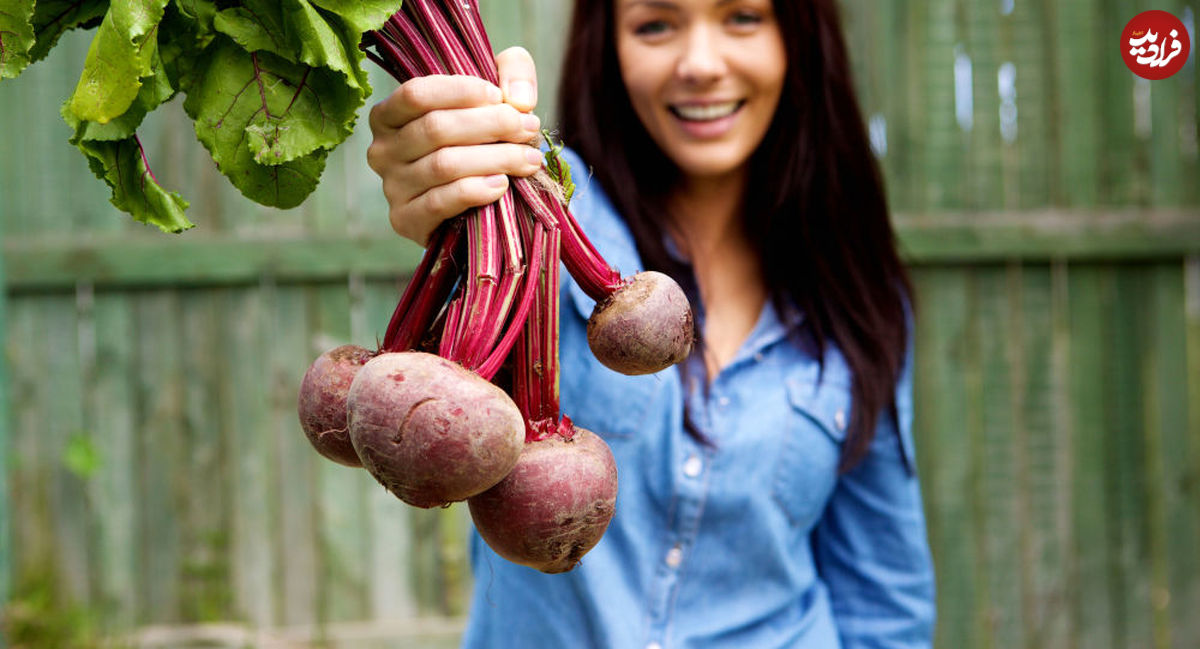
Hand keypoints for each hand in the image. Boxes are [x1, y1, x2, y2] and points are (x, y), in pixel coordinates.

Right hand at [367, 46, 541, 245]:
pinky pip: (440, 201)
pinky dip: (475, 191)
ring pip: (444, 165)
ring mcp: (391, 187)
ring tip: (528, 159)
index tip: (500, 97)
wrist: (475, 205)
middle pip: (435, 128)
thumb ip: (512, 73)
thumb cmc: (481, 141)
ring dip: (495, 159)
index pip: (416, 94)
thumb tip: (518, 99)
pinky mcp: (406, 219)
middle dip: (491, 125)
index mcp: (390, 115)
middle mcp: (382, 150)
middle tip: (528, 128)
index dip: (462, 91)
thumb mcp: (496, 97)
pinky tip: (501, 185)